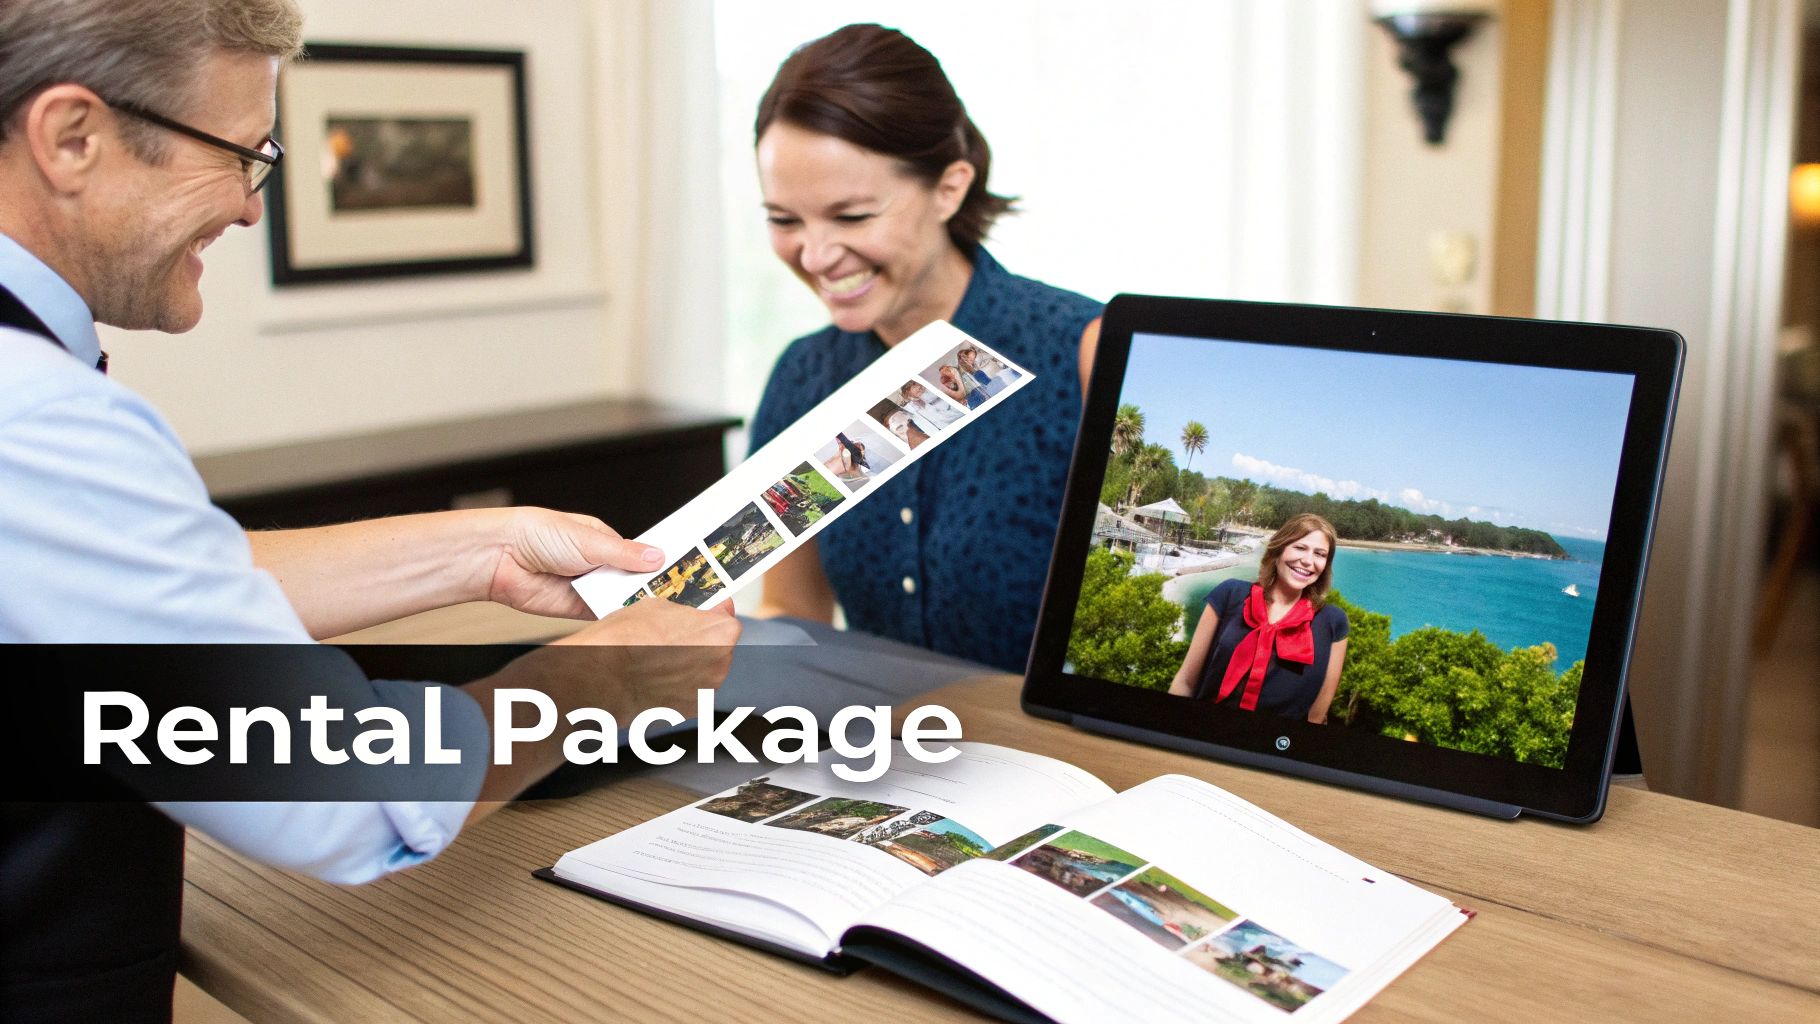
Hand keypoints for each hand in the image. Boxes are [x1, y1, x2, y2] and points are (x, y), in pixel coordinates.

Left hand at [485, 508, 664, 617]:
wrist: (501, 557)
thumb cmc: (537, 534)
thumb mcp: (589, 539)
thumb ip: (624, 553)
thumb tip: (657, 556)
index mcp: (602, 540)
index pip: (638, 553)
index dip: (657, 561)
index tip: (681, 568)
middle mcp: (597, 564)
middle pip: (632, 578)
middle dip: (648, 584)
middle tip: (674, 591)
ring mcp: (588, 587)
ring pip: (620, 597)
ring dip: (632, 601)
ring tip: (657, 604)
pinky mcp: (577, 609)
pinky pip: (603, 614)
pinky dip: (615, 616)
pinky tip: (631, 616)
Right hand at [552, 597, 741, 717]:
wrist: (603, 678)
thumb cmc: (627, 640)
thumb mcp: (660, 606)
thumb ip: (689, 612)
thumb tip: (698, 614)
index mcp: (720, 635)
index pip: (728, 621)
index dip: (712, 618)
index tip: (702, 617)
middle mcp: (720, 666)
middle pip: (718, 649)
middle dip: (701, 643)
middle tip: (672, 638)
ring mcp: (705, 691)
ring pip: (704, 672)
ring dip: (689, 666)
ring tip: (659, 659)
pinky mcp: (688, 711)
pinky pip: (689, 692)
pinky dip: (678, 686)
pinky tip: (655, 678)